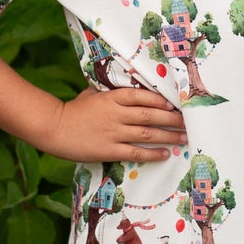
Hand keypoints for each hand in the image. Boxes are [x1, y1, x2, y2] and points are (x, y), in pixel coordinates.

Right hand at [44, 87, 186, 162]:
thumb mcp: (92, 94)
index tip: (175, 104)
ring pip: (148, 133)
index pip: (143, 96)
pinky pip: (136, 152)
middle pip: (151, 114)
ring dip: (169, 135)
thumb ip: (111, 93)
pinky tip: (166, 153)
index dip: (161, 100)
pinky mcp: (109, 149)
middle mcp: (116, 113)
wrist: (54, 128)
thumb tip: (130, 90)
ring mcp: (114, 132)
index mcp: (112, 97)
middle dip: (172, 118)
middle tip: (188, 121)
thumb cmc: (74, 110)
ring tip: (184, 137)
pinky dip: (153, 153)